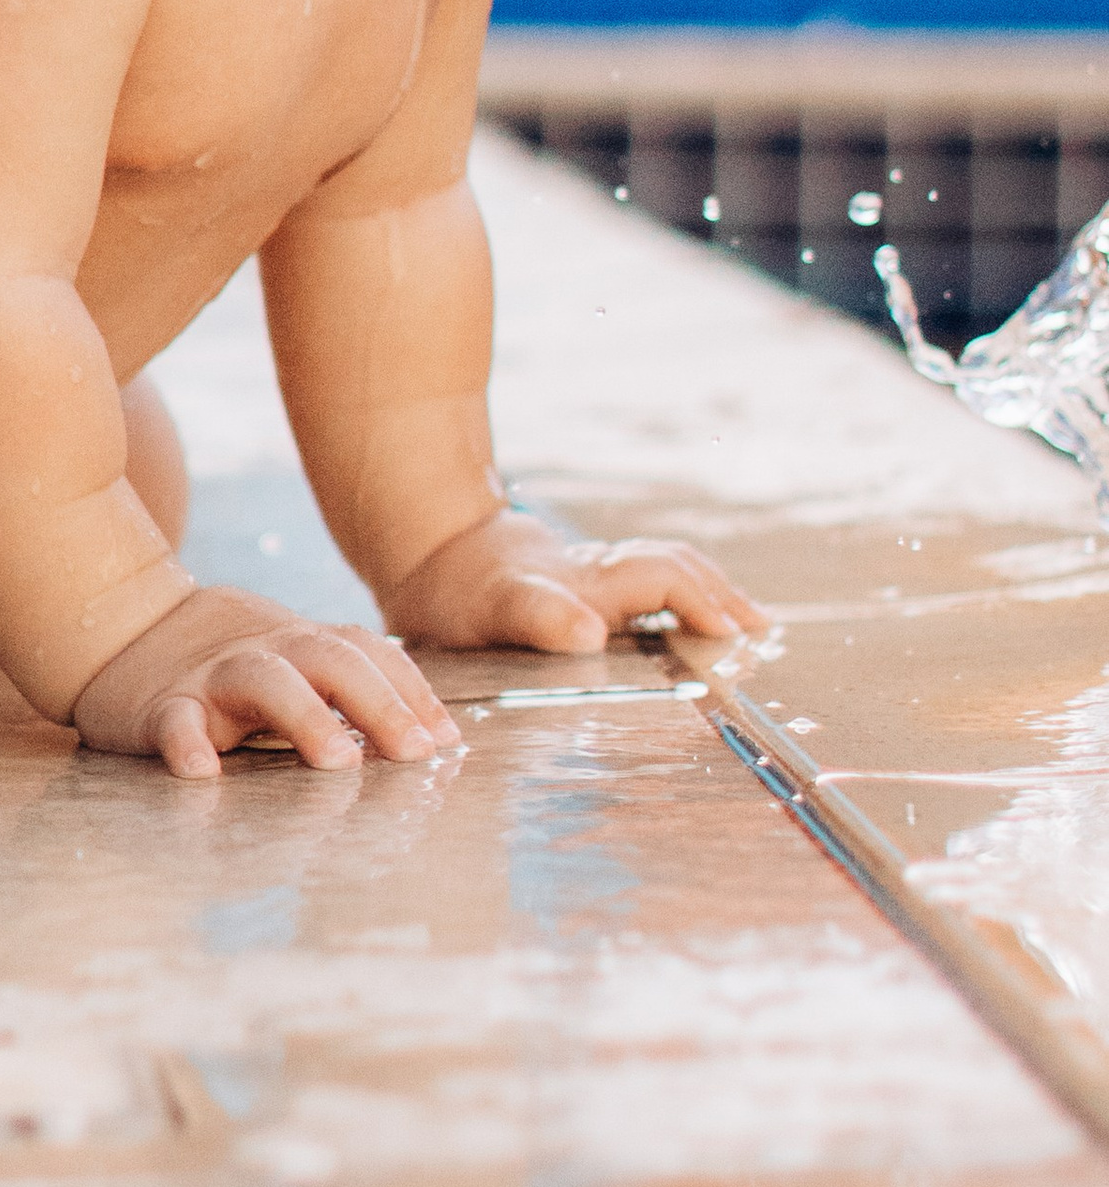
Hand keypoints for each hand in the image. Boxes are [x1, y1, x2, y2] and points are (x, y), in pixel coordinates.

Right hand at [73, 583, 458, 778]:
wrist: (119, 626)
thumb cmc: (228, 664)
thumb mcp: (289, 662)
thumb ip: (346, 690)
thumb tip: (433, 741)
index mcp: (301, 645)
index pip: (368, 653)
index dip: (412, 690)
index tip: (449, 741)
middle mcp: (266, 652)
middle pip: (330, 659)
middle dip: (380, 703)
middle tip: (417, 753)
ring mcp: (213, 677)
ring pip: (263, 679)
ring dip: (307, 715)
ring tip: (339, 761)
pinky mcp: (161, 706)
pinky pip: (174, 722)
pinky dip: (188, 744)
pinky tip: (203, 775)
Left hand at [385, 506, 768, 652]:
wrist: (424, 550)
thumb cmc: (453, 591)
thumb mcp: (489, 609)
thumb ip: (537, 617)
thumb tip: (591, 633)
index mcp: (588, 585)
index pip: (662, 579)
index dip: (702, 602)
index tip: (736, 636)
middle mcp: (598, 576)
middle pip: (675, 569)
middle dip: (722, 596)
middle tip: (761, 635)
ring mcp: (591, 578)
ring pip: (665, 570)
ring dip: (708, 592)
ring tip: (748, 627)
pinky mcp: (582, 587)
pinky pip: (646, 583)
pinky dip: (683, 597)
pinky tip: (694, 623)